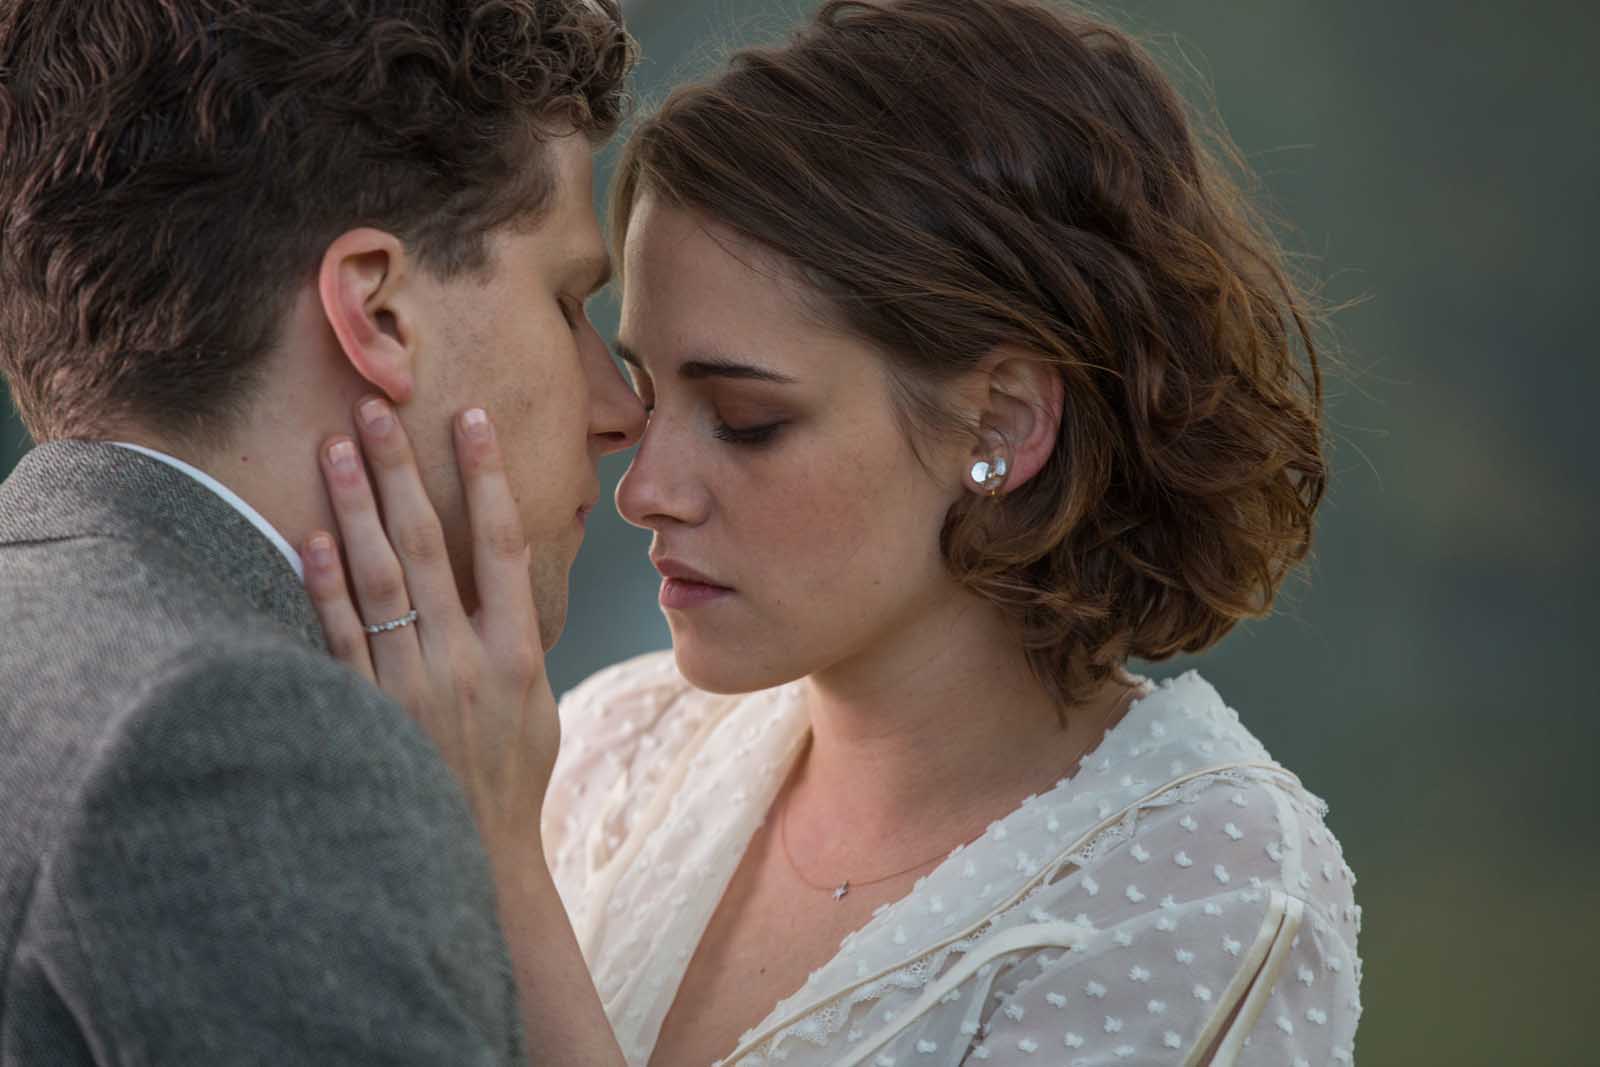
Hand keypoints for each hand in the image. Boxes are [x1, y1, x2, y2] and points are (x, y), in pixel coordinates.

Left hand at [302, 397, 556, 849]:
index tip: (471, 417)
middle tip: (375, 409)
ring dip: (355, 509)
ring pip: (379, 579)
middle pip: (428, 545)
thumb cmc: (512, 776)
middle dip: (401, 471)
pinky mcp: (366, 710)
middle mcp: (464, 660)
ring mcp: (411, 684)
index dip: (487, 476)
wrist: (473, 856)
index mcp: (518, 653)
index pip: (503, 544)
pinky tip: (308, 537)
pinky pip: (339, 637)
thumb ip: (519, 639)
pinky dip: (323, 585)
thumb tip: (502, 577)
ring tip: (335, 449)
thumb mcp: (541, 704)